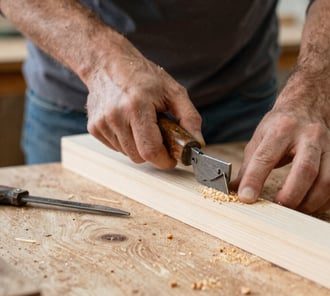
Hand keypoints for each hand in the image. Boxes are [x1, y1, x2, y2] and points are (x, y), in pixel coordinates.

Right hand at [85, 54, 203, 169]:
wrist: (108, 64)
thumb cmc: (144, 77)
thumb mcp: (174, 91)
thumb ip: (190, 118)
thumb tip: (197, 144)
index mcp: (137, 106)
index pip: (150, 150)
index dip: (164, 160)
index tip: (171, 159)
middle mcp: (116, 116)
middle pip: (138, 156)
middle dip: (153, 152)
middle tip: (159, 136)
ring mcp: (102, 123)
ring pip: (127, 153)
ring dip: (139, 146)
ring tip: (142, 124)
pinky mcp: (94, 128)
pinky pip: (116, 148)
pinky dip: (126, 142)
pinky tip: (128, 124)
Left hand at [231, 104, 329, 213]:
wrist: (308, 109)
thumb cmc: (280, 127)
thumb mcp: (259, 139)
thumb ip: (248, 166)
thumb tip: (233, 190)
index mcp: (283, 128)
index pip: (266, 156)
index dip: (254, 179)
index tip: (246, 197)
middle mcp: (310, 135)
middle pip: (305, 169)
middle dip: (290, 195)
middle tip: (277, 207)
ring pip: (326, 182)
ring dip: (308, 203)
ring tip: (292, 209)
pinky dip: (322, 203)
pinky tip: (308, 204)